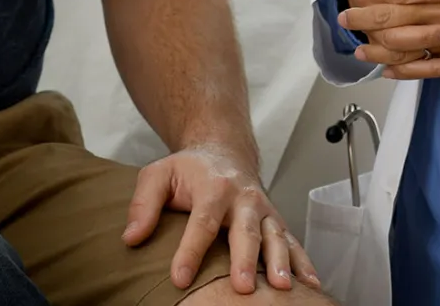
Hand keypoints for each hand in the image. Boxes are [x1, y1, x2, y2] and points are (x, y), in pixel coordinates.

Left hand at [123, 145, 321, 294]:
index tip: (179, 278)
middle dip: (245, 259)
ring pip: (274, 236)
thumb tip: (131, 238)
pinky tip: (308, 283)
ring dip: (280, 262)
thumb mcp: (159, 175)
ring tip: (281, 288)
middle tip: (242, 286)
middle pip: (245, 230)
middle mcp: (243, 197)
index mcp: (212, 187)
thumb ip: (143, 204)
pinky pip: (292, 242)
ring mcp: (263, 209)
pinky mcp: (276, 221)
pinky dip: (303, 262)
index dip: (190, 251)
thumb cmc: (189, 170)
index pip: (201, 222)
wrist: (224, 151)